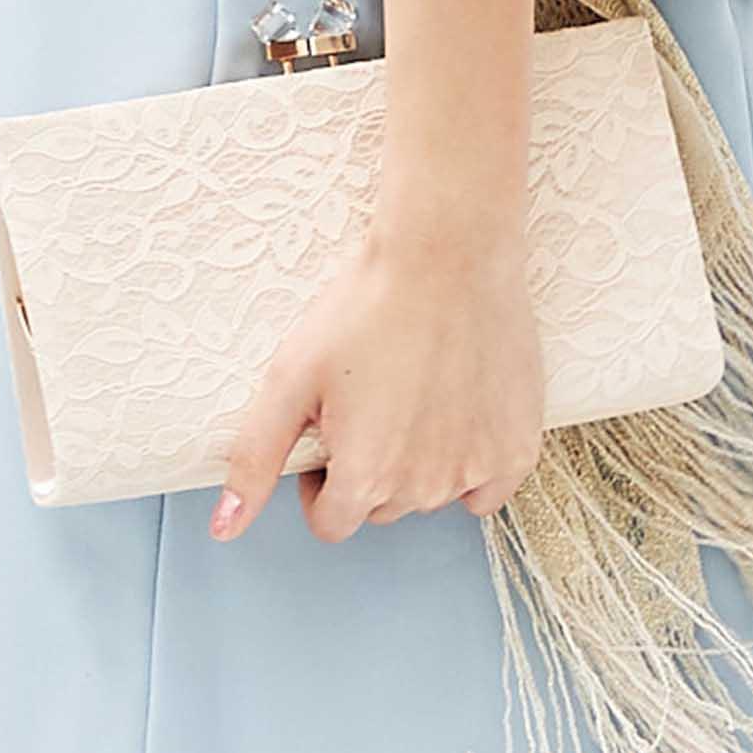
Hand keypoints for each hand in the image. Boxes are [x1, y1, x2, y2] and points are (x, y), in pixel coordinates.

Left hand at [211, 0, 542, 542]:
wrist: (455, 229)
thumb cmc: (361, 286)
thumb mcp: (292, 365)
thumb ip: (253, 445)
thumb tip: (221, 523)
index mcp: (372, 474)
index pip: (329, 518)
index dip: (316, 468)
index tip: (325, 409)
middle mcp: (433, 483)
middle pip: (382, 506)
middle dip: (366, 457)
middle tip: (367, 378)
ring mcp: (488, 461)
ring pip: (438, 492)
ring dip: (422, 449)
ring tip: (411, 368)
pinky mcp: (531, 436)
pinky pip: (493, 477)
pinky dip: (475, 443)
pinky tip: (456, 381)